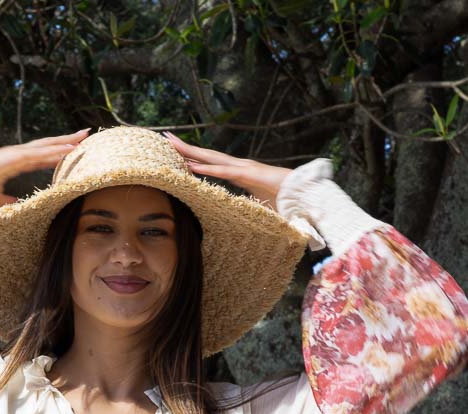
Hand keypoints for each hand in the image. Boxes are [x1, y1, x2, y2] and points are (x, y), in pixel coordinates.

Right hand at [0, 129, 90, 207]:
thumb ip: (8, 198)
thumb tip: (16, 202)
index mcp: (16, 162)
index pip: (42, 156)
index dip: (57, 152)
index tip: (73, 150)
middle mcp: (18, 154)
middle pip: (48, 145)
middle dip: (66, 140)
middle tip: (85, 135)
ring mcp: (16, 153)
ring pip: (47, 146)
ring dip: (66, 142)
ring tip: (83, 137)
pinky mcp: (14, 157)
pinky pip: (39, 154)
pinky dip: (55, 151)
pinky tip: (69, 150)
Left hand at [163, 132, 291, 209]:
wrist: (304, 196)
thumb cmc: (283, 202)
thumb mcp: (257, 206)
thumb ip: (246, 208)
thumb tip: (239, 219)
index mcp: (238, 174)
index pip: (211, 164)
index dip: (193, 159)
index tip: (175, 154)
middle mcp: (238, 167)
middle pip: (206, 156)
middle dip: (185, 147)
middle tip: (165, 137)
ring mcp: (244, 169)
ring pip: (211, 159)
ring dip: (191, 152)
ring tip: (171, 144)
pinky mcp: (249, 175)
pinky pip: (224, 173)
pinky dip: (208, 170)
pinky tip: (191, 166)